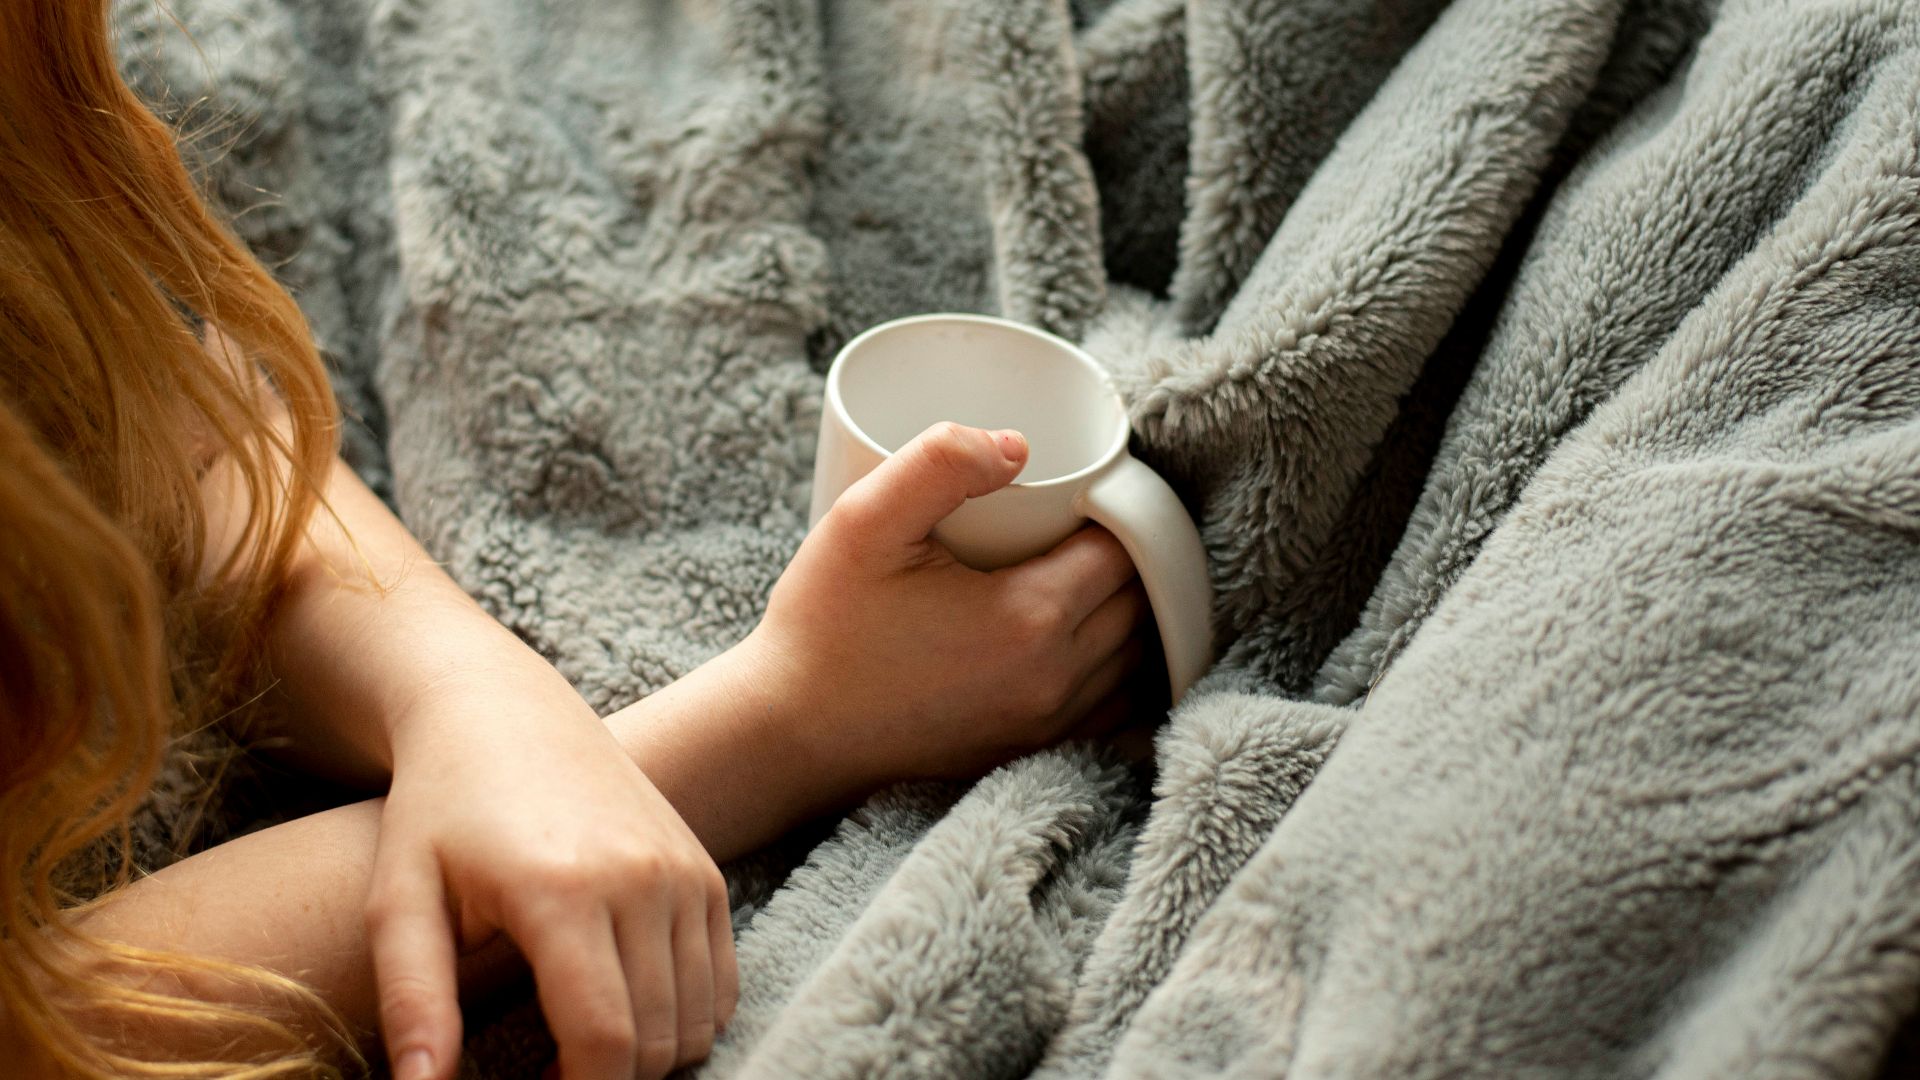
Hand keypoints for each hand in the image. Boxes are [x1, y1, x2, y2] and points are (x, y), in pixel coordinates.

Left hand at [364, 662, 735, 1079]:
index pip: (604, 1041)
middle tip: (551, 1072)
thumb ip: (412, 1002)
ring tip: (583, 1041)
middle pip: (657, 1040)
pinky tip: (627, 1008)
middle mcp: (641, 878)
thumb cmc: (438, 809)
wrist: (503, 709)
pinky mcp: (704, 867)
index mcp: (561, 892)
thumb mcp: (398, 899)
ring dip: (651, 1054)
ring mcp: (683, 869)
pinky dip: (687, 1017)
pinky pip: (722, 981)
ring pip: (699, 1020)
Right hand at [744, 421, 1147, 787]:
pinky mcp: (1031, 751)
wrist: (789, 733)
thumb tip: (1017, 445)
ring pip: (1135, 656)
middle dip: (1128, 554)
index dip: (1119, 508)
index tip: (1089, 486)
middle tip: (1086, 517)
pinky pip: (1113, 706)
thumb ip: (937, 462)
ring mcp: (1047, 725)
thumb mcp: (864, 522)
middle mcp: (1054, 680)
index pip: (1125, 549)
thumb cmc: (823, 627)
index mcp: (1029, 618)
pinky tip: (1086, 634)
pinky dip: (1116, 667)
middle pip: (1140, 601)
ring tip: (1087, 566)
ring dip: (1127, 609)